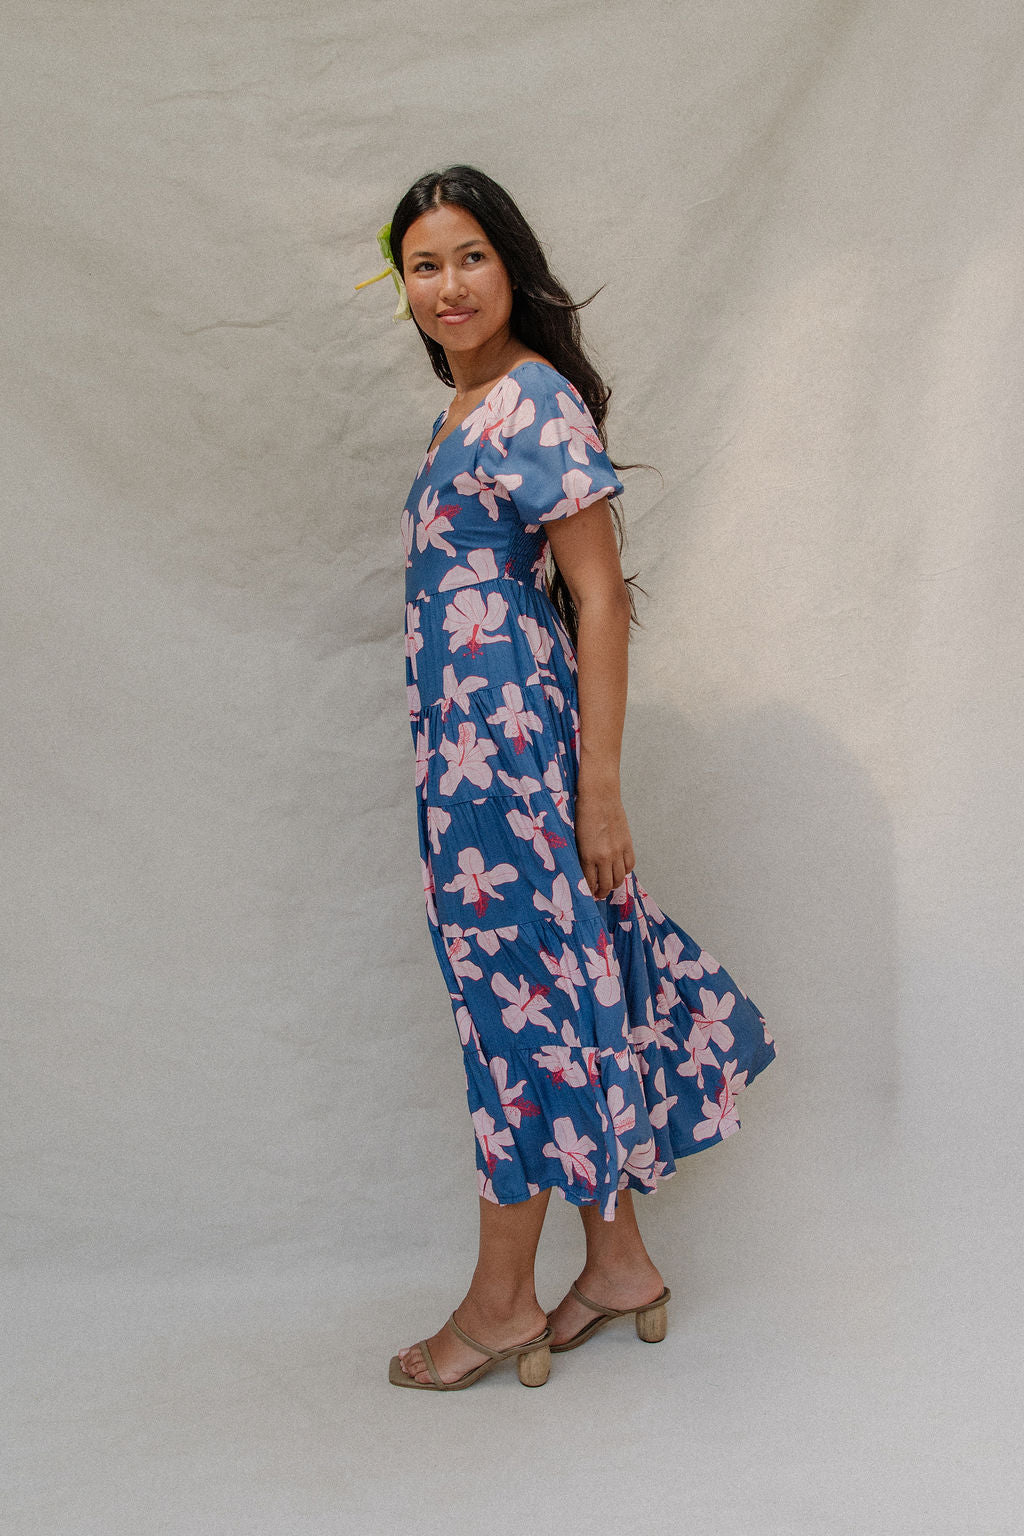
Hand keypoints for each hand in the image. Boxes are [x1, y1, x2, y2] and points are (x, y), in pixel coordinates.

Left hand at [573, 783, 635, 901]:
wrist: (599, 795)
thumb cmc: (583, 812)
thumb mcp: (576, 838)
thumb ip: (581, 855)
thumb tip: (584, 870)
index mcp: (588, 855)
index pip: (589, 882)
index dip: (588, 891)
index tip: (587, 894)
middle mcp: (605, 856)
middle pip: (607, 884)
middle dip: (602, 892)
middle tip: (598, 894)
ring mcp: (618, 850)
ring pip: (620, 878)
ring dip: (614, 885)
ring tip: (609, 885)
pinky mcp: (627, 843)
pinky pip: (630, 865)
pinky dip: (625, 871)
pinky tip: (619, 871)